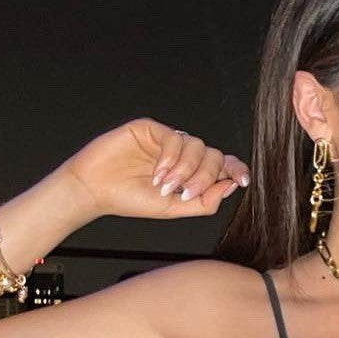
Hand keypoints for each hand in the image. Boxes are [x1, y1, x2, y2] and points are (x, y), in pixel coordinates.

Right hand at [54, 118, 251, 219]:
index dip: (236, 169)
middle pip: (213, 156)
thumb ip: (204, 202)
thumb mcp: (174, 209)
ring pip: (197, 145)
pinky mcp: (151, 129)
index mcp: (192, 172)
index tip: (242, 181)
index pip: (223, 165)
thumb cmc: (131, 199)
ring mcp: (168, 140)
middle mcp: (183, 154)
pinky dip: (171, 157)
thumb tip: (230, 187)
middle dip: (205, 176)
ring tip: (165, 185)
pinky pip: (173, 137)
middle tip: (186, 192)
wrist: (95, 190)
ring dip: (186, 169)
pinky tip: (158, 173)